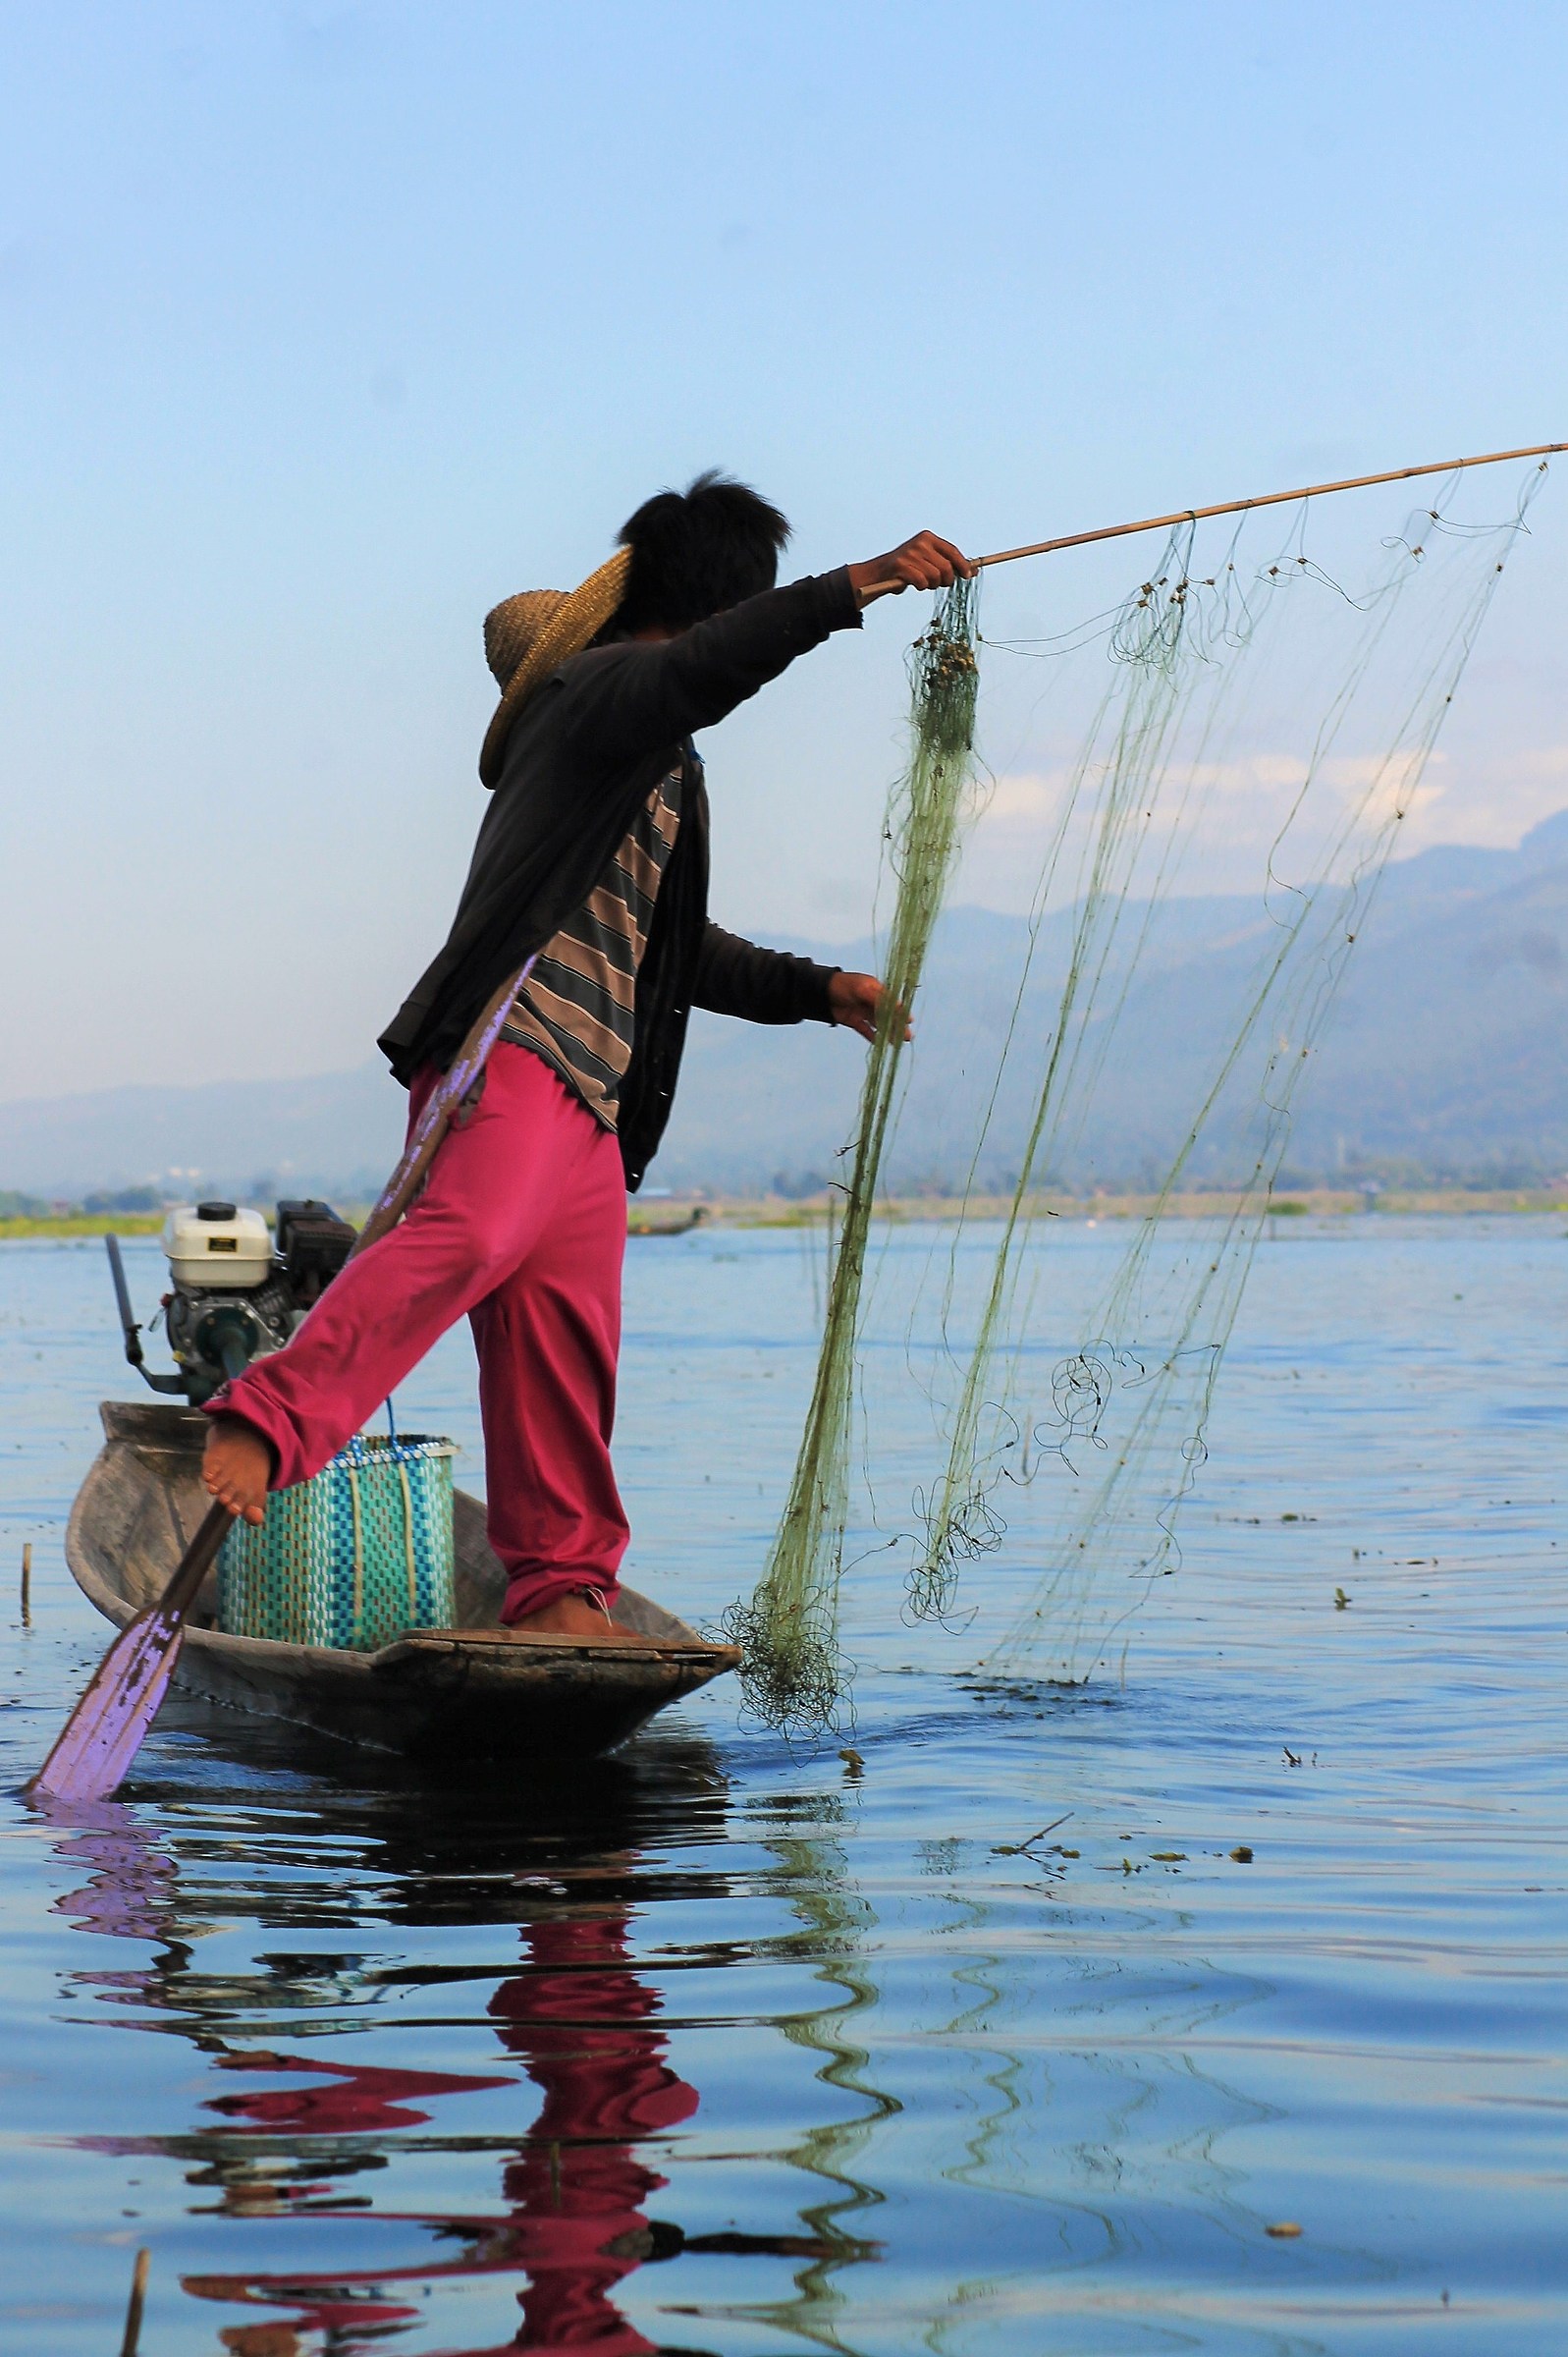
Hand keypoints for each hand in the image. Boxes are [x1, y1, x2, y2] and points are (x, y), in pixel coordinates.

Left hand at [828, 970, 910, 1043]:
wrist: (820, 993)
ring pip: (878, 1024)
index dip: (901, 1012)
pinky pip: (865, 1030)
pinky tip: (880, 1043)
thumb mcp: (862, 990)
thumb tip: (898, 1007)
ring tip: (897, 1043)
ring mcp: (862, 1011)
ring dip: (888, 1033)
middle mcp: (871, 1001)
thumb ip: (879, 999)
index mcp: (875, 990)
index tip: (909, 1021)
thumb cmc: (843, 986)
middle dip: (897, 1026)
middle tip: (908, 1037)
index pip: (891, 1002)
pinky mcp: (853, 1020)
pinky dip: (872, 1036)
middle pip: (887, 1015)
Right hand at [848, 530, 974, 607]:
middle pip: (946, 567)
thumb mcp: (930, 561)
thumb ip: (949, 563)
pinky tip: (914, 584)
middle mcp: (920, 542)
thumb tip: (974, 571)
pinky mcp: (901, 566)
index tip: (968, 576)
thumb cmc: (910, 568)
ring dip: (931, 585)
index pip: (952, 551)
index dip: (962, 565)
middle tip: (940, 584)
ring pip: (935, 577)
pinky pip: (921, 582)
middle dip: (946, 580)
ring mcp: (910, 553)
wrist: (881, 573)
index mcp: (928, 538)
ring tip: (924, 582)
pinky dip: (921, 587)